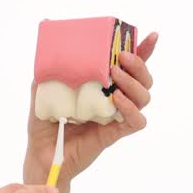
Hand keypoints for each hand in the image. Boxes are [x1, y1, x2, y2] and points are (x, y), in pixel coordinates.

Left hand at [24, 31, 158, 185]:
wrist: (42, 156)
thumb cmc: (44, 125)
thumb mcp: (42, 92)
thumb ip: (46, 72)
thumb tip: (47, 45)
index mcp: (102, 86)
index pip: (128, 67)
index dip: (143, 51)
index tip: (151, 36)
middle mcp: (114, 100)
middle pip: (143, 80)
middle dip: (139, 64)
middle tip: (121, 58)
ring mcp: (116, 117)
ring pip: (144, 98)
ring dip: (133, 82)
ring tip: (115, 76)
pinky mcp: (114, 134)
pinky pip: (136, 121)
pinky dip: (131, 108)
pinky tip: (117, 100)